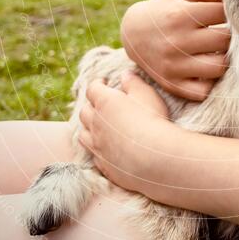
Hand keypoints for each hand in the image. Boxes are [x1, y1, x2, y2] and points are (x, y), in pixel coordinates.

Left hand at [78, 70, 171, 192]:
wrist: (154, 159)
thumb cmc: (152, 121)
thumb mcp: (147, 94)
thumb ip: (134, 83)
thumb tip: (125, 74)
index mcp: (105, 102)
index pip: (93, 89)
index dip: (98, 84)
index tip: (104, 82)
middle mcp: (96, 123)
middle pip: (84, 112)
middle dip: (91, 106)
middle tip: (100, 104)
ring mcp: (97, 146)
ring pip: (84, 134)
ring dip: (89, 128)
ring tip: (98, 126)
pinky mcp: (103, 164)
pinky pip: (94, 154)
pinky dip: (97, 148)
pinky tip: (106, 148)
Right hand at [120, 0, 230, 101]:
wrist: (132, 33)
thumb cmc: (165, 9)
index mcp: (181, 14)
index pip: (224, 13)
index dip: (232, 12)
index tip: (230, 14)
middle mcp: (177, 41)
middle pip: (224, 40)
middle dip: (230, 35)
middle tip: (226, 33)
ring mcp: (174, 65)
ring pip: (219, 67)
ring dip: (224, 59)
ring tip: (218, 51)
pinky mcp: (172, 83)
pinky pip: (202, 91)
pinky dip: (209, 82)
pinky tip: (207, 69)